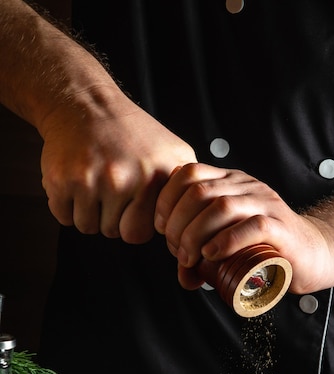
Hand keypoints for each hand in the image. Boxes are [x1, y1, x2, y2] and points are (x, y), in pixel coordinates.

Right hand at [40, 87, 196, 243]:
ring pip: (87, 226)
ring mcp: (92, 179)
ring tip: (94, 182)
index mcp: (157, 177)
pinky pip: (63, 216)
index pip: (140, 232)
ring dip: (88, 212)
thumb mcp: (175, 153)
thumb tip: (193, 225)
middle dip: (111, 219)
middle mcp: (126, 179)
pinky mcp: (63, 179)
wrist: (86, 103)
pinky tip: (76, 180)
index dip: (134, 221)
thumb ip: (186, 191)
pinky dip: (66, 204)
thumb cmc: (132, 135)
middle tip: (110, 191)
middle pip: (114, 232)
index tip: (132, 202)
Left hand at [154, 163, 331, 292]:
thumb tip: (184, 276)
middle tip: (176, 251)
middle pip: (199, 191)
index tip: (161, 228)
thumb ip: (204, 256)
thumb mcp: (229, 246)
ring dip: (195, 233)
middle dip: (177, 223)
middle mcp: (247, 187)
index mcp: (231, 182)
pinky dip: (225, 241)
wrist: (312, 256)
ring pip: (221, 206)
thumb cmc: (267, 249)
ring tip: (189, 258)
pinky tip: (211, 255)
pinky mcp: (280, 227)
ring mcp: (265, 204)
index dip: (167, 198)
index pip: (189, 173)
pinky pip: (251, 225)